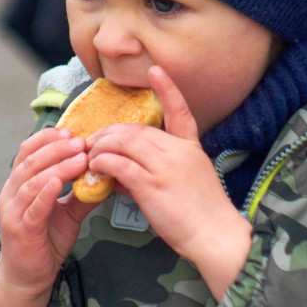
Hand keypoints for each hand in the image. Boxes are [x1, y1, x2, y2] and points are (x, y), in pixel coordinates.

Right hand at [0, 127, 91, 306]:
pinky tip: (59, 183)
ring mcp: (13, 211)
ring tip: (79, 158)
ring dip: (56, 167)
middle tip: (80, 142)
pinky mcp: (20, 230)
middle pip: (30, 161)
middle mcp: (12, 193)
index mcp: (20, 184)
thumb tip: (107, 174)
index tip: (70, 131)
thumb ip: (82, 193)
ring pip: (32, 181)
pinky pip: (32, 207)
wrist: (30, 276)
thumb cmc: (45, 240)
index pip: (28, 151)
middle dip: (56, 149)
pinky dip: (45, 193)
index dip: (47, 139)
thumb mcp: (68, 212)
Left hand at [86, 66, 252, 298]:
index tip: (156, 69)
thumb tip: (122, 171)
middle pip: (137, 129)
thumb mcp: (184, 184)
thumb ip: (154, 171)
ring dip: (102, 146)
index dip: (168, 89)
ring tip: (90, 155)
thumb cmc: (202, 215)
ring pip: (124, 143)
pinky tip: (95, 169)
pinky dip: (102, 163)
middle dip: (110, 132)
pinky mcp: (151, 185)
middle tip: (94, 141)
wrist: (216, 236)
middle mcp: (178, 151)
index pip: (180, 110)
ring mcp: (165, 167)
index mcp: (191, 147)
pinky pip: (119, 164)